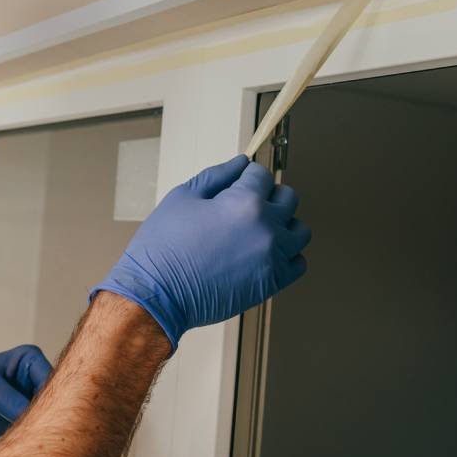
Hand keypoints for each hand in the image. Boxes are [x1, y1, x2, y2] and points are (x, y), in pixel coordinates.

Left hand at [0, 344, 53, 442]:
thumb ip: (7, 399)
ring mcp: (33, 400)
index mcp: (30, 359)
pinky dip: (36, 439)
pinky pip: (39, 430)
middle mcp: (36, 378)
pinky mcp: (27, 419)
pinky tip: (29, 448)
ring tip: (34, 443)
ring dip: (44, 430)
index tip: (46, 420)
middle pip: (57, 400)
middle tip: (42, 436)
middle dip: (52, 417)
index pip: (53, 380)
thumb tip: (33, 416)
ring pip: (50, 417)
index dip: (54, 400)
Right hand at [90, 154, 309, 349]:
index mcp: (244, 202)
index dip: (247, 176)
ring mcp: (273, 257)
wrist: (157, 294)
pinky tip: (264, 254)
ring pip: (299, 230)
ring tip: (258, 231)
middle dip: (269, 196)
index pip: (262, 174)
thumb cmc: (163, 246)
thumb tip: (242, 162)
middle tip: (245, 207)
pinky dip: (287, 256)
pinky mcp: (272, 283)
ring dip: (283, 225)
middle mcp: (266, 227)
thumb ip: (218, 176)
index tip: (237, 184)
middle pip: (288, 198)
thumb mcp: (183, 197)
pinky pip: (298, 263)